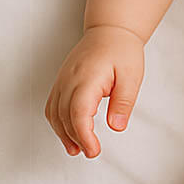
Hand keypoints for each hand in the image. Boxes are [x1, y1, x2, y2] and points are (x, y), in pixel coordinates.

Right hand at [44, 25, 144, 157]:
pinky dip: (57, 122)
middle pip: (64, 117)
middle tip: (91, 152)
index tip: (93, 150)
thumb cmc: (121, 51)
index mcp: (87, 78)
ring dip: (63, 133)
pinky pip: (52, 106)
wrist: (110, 31)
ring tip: (77, 149)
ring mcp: (62, 80)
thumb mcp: (132, 76)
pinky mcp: (61, 82)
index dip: (83, 135)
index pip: (78, 113)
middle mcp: (69, 80)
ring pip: (54, 113)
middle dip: (75, 138)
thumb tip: (116, 126)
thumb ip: (123, 102)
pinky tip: (68, 132)